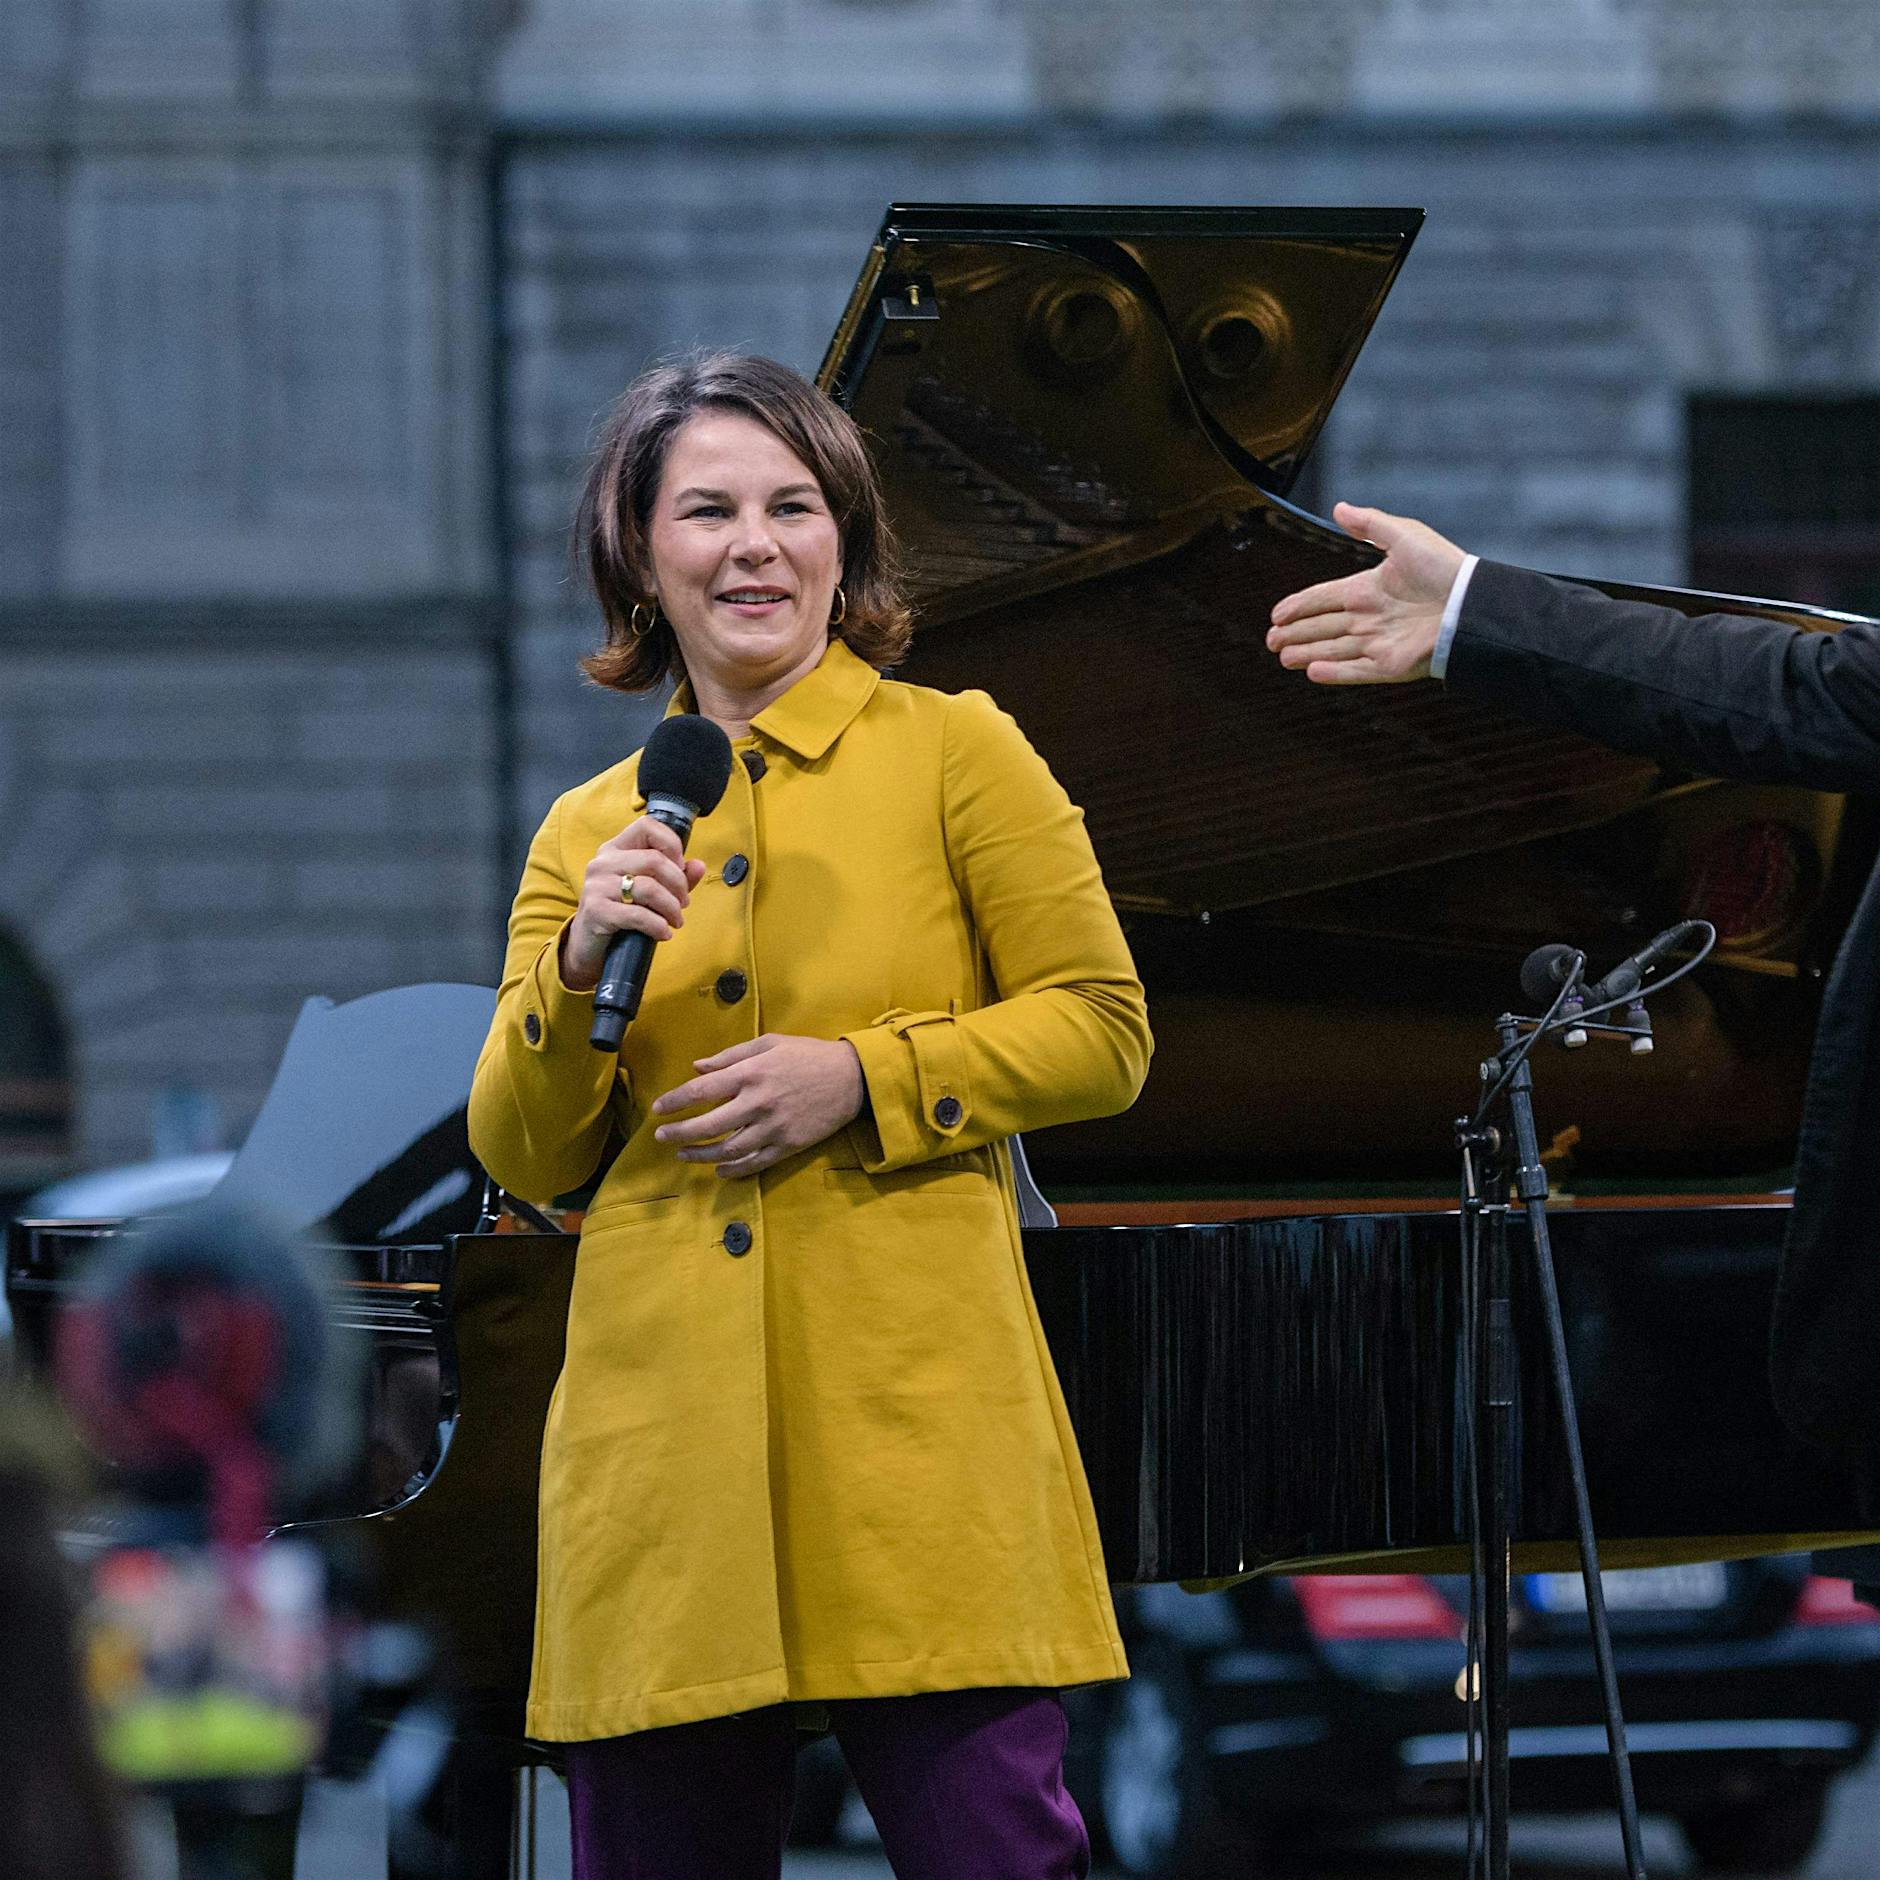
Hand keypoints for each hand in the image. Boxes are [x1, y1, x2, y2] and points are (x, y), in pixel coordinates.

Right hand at [561, 815, 707, 991]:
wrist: (589, 943)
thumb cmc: (622, 911)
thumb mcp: (650, 891)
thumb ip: (675, 877)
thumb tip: (698, 865)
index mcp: (615, 848)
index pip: (647, 826)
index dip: (671, 844)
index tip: (680, 867)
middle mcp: (603, 862)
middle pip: (654, 860)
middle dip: (678, 884)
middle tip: (684, 903)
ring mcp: (596, 885)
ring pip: (649, 888)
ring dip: (671, 908)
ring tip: (676, 920)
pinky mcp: (596, 911)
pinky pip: (637, 914)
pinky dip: (658, 925)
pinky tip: (664, 933)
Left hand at [651, 1035, 864, 1179]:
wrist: (852, 1078)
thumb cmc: (808, 1055)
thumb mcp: (770, 1043)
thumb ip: (731, 1055)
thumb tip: (698, 1067)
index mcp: (751, 1073)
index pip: (701, 1090)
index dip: (675, 1101)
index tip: (658, 1109)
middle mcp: (758, 1103)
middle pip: (708, 1125)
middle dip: (679, 1133)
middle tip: (661, 1138)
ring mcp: (773, 1128)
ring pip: (728, 1150)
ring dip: (700, 1155)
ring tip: (683, 1155)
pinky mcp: (788, 1146)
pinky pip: (754, 1163)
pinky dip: (733, 1171)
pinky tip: (718, 1171)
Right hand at [1265, 502, 1467, 683]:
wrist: (1473, 603)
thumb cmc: (1444, 567)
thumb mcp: (1405, 536)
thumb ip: (1370, 523)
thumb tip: (1338, 507)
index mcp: (1369, 589)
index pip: (1324, 598)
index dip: (1299, 605)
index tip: (1276, 614)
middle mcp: (1369, 618)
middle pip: (1322, 627)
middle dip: (1294, 634)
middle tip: (1271, 640)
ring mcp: (1378, 643)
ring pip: (1332, 650)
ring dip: (1307, 653)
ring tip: (1283, 657)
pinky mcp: (1390, 665)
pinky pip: (1355, 671)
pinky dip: (1334, 673)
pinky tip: (1311, 672)